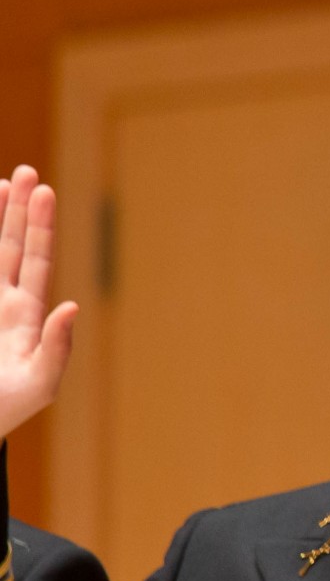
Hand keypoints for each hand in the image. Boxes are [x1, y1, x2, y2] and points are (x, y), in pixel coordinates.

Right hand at [0, 167, 75, 438]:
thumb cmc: (7, 410)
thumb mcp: (41, 385)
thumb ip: (58, 348)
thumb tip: (72, 307)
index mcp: (25, 315)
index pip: (35, 260)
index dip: (39, 225)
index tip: (43, 189)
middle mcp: (0, 302)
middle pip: (9, 245)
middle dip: (16, 209)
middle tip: (24, 170)